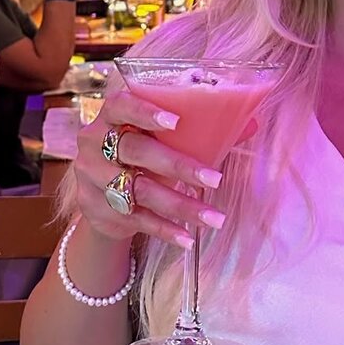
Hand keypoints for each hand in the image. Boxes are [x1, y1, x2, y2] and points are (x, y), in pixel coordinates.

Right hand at [75, 90, 229, 248]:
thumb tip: (251, 123)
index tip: (176, 121)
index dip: (145, 112)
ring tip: (215, 218)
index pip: (121, 106)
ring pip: (140, 191)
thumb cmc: (142, 152)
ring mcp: (93, 179)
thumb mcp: (160, 138)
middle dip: (178, 166)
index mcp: (110, 116)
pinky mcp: (99, 210)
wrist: (102, 194)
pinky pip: (137, 219)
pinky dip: (165, 229)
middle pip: (135, 151)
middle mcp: (95, 145)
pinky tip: (188, 238)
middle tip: (215, 179)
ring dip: (181, 205)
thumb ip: (200, 129)